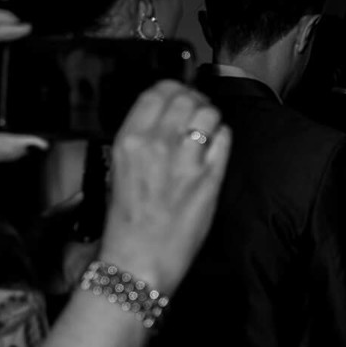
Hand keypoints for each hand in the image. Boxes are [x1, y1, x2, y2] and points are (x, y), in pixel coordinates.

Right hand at [96, 81, 229, 292]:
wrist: (140, 257)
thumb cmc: (128, 219)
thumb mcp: (120, 170)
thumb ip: (141, 140)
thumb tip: (165, 117)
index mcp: (128, 140)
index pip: (155, 93)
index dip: (171, 89)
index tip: (177, 95)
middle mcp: (156, 144)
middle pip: (185, 98)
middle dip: (195, 100)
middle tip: (197, 111)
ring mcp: (185, 160)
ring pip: (208, 113)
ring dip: (211, 117)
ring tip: (207, 130)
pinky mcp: (210, 177)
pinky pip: (225, 138)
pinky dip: (223, 138)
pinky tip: (215, 148)